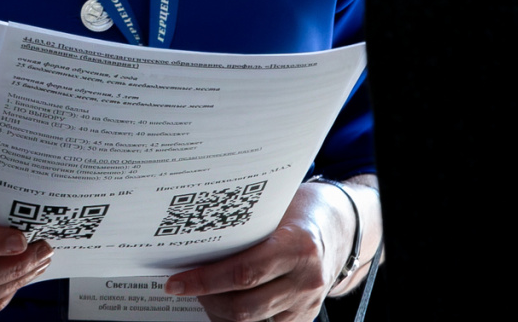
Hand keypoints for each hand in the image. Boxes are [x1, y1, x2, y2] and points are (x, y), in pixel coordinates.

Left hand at [162, 179, 379, 321]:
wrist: (340, 226)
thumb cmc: (302, 210)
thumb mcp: (276, 208)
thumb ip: (244, 226)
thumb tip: (196, 238)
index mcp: (298, 246)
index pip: (242, 272)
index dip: (204, 280)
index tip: (177, 282)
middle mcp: (305, 279)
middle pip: (243, 305)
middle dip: (206, 297)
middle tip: (184, 285)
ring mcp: (306, 302)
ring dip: (220, 311)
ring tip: (204, 293)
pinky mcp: (304, 316)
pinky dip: (241, 320)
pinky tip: (225, 303)